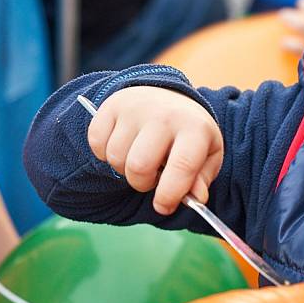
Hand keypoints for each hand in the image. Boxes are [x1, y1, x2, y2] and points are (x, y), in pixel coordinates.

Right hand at [87, 86, 222, 214]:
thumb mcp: (206, 154)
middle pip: (139, 166)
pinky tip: (124, 147)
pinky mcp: (111, 105)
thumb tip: (195, 199)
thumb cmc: (188, 134)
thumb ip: (201, 180)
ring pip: (116, 158)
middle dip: (142, 184)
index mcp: (195, 129)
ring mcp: (136, 108)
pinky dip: (105, 154)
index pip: (182, 167)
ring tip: (140, 159)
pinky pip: (97, 144)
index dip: (170, 195)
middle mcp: (165, 115)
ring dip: (124, 170)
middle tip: (151, 178)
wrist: (168, 95)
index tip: (163, 207)